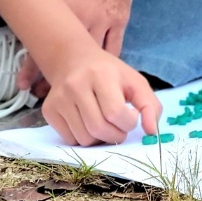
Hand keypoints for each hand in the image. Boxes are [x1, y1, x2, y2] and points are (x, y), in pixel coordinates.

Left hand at [17, 0, 140, 93]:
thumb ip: (43, 2)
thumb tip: (26, 20)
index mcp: (63, 7)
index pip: (43, 43)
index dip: (31, 68)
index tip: (22, 85)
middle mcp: (83, 18)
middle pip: (65, 57)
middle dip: (52, 79)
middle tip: (40, 95)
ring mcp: (104, 21)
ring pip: (89, 58)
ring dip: (77, 76)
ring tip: (66, 92)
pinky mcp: (120, 23)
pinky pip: (112, 51)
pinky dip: (102, 65)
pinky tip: (95, 77)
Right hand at [41, 45, 161, 145]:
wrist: (74, 61)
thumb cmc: (110, 74)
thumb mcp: (135, 82)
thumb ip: (150, 106)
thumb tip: (153, 133)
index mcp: (101, 75)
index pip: (115, 112)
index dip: (128, 122)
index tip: (131, 117)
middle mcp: (76, 85)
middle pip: (98, 128)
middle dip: (116, 135)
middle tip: (120, 128)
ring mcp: (59, 99)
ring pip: (84, 138)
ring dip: (100, 139)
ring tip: (105, 124)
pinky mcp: (49, 110)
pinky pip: (70, 139)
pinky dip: (84, 138)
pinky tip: (88, 123)